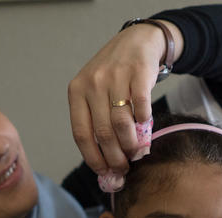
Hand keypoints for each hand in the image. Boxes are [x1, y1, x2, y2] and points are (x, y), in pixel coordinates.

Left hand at [68, 20, 182, 176]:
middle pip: (103, 134)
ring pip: (122, 124)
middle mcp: (93, 84)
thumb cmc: (114, 75)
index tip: (103, 172)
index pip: (81, 134)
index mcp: (76, 91)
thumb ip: (96, 120)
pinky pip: (141, 107)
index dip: (93, 158)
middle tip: (123, 168)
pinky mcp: (138, 73)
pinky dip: (144, 122)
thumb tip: (104, 161)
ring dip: (131, 145)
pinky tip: (144, 126)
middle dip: (115, 158)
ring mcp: (115, 77)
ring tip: (135, 153)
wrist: (137, 41)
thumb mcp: (94, 91)